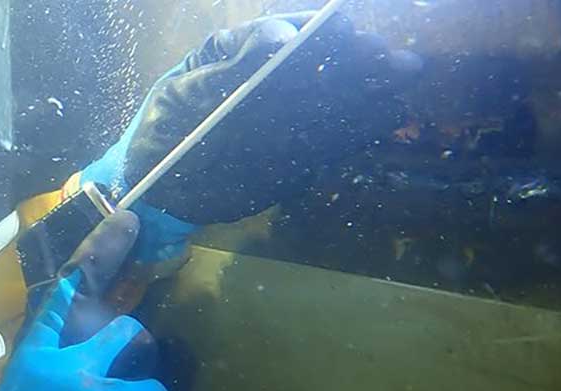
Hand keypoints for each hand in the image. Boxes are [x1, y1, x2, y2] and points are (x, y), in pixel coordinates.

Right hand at [0, 275, 169, 390]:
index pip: (124, 333)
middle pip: (155, 390)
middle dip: (152, 388)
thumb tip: (69, 278)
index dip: (129, 329)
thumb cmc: (21, 389)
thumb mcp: (32, 352)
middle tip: (142, 386)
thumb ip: (53, 318)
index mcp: (84, 363)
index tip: (127, 333)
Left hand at [116, 12, 420, 223]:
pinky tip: (389, 113)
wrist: (157, 192)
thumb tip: (282, 36)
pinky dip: (362, 128)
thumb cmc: (163, 130)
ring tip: (402, 74)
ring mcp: (288, 119)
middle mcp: (271, 82)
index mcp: (241, 53)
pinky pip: (336, 139)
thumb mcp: (186, 93)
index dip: (316, 30)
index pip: (285, 35)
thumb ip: (233, 66)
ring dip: (370, 87)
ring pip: (338, 99)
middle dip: (356, 56)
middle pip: (321, 64)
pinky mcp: (299, 155)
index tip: (341, 28)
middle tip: (385, 54)